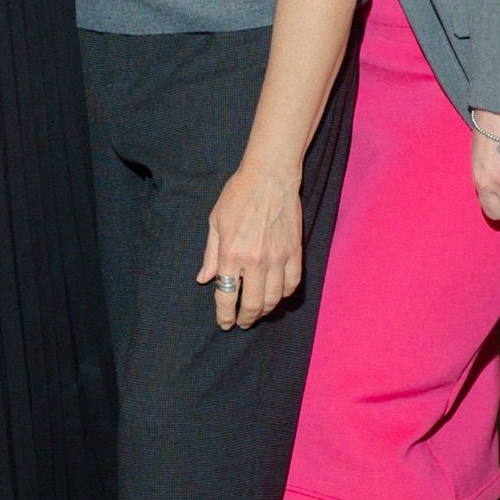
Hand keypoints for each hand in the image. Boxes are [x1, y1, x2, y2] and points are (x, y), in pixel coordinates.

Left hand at [199, 159, 308, 329]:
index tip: (225, 323)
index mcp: (231, 253)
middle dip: (246, 318)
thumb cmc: (238, 195)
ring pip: (274, 298)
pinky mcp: (294, 252)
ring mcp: (278, 257)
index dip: (225, 315)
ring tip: (258, 313)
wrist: (269, 176)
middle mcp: (255, 260)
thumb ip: (211, 255)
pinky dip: (284, 295)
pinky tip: (276, 296)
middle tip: (242, 322)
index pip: (227, 296)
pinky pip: (292, 283)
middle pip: (253, 304)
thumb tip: (204, 279)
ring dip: (265, 311)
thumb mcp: (216, 222)